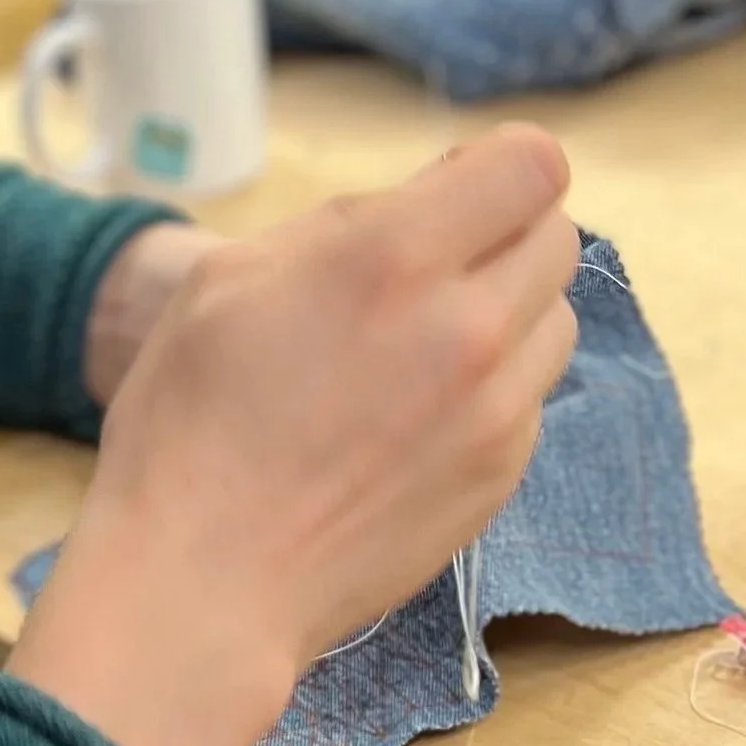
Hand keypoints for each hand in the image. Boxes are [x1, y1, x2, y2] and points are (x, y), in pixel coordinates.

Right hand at [8, 127, 579, 745]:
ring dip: (506, 310)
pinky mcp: (501, 475)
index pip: (531, 164)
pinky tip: (413, 413)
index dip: (496, 165)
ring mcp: (495, 410)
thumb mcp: (230, 277)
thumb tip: (424, 205)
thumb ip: (341, 224)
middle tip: (427, 267)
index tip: (455, 189)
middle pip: (556, 234)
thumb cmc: (190, 421)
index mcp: (392, 258)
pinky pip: (530, 397)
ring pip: (555, 318)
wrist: (204, 580)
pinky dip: (491, 387)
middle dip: (500, 232)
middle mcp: (465, 327)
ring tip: (423, 342)